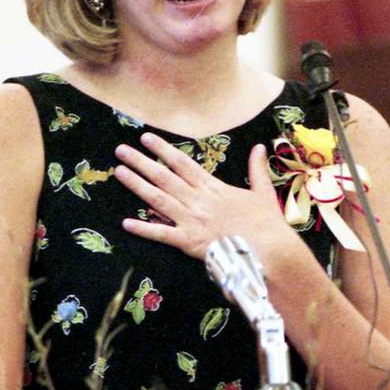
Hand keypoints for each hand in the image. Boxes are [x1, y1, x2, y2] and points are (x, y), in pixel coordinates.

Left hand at [114, 131, 288, 263]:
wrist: (269, 251)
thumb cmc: (267, 225)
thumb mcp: (263, 192)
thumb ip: (257, 168)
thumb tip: (260, 146)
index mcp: (214, 188)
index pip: (183, 163)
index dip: (163, 149)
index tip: (146, 138)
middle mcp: (198, 200)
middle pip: (164, 176)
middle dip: (141, 161)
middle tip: (121, 150)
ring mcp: (191, 220)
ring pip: (158, 199)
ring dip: (137, 184)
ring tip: (119, 171)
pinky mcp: (189, 242)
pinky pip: (162, 234)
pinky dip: (144, 229)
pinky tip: (126, 223)